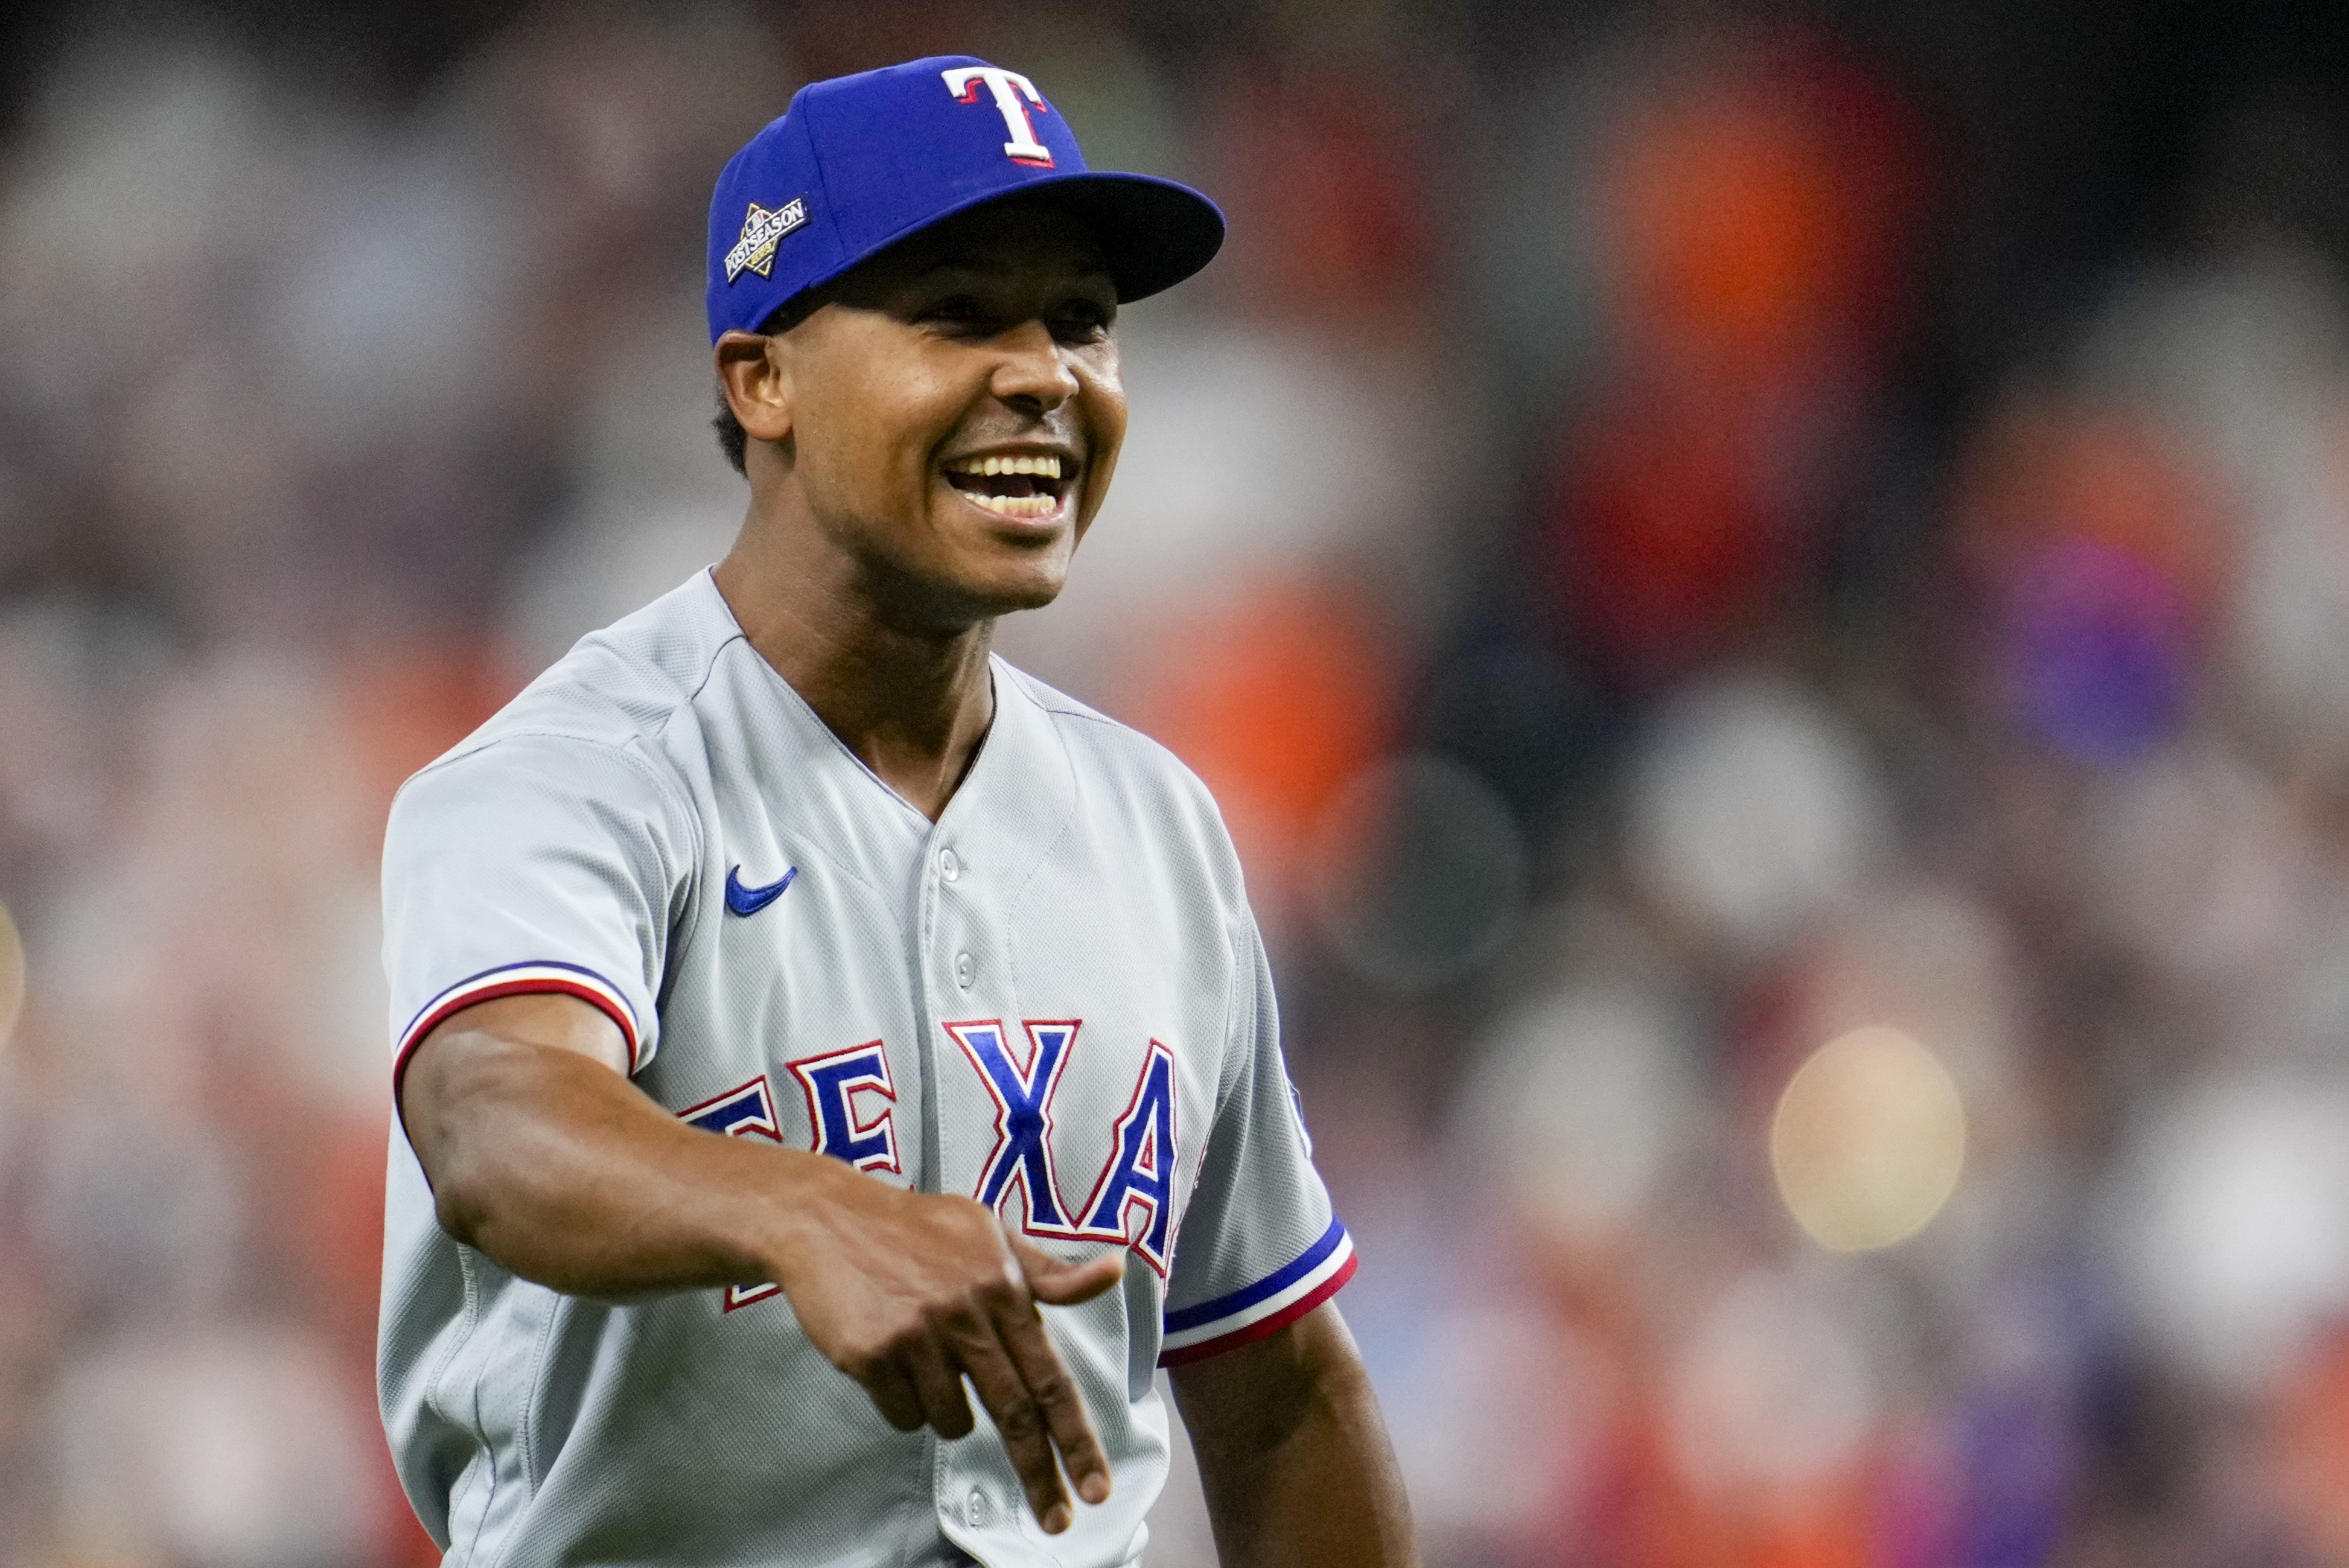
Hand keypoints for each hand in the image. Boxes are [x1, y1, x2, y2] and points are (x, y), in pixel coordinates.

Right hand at [769, 1170, 1125, 1533]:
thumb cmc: (917, 1229)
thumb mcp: (988, 1234)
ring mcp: (918, 1336)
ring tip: (927, 1358)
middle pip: (1014, 1414)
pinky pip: (904, 1416)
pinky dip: (903, 1402)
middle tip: (1058, 1520)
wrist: (826, 1219)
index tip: (1098, 1489)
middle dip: (1040, 1475)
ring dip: (948, 1410)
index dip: (1077, 1438)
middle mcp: (966, 1314)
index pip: (1051, 1377)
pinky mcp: (872, 1355)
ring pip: (952, 1421)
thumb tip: (1115, 1270)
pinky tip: (891, 1357)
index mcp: (1003, 1287)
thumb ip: (1048, 1271)